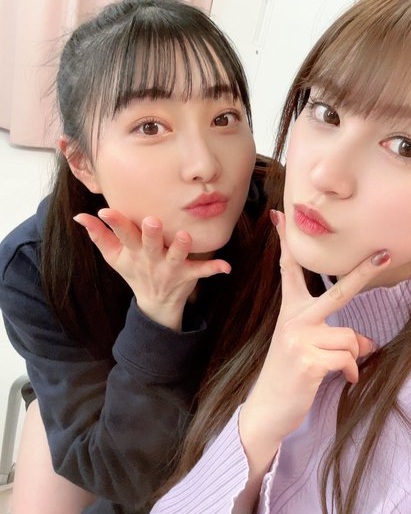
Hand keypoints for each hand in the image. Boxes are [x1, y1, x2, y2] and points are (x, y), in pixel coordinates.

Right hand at [74, 209, 230, 328]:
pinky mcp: (187, 275)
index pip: (122, 235)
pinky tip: (226, 266)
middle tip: (151, 221)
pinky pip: (202, 271)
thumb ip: (99, 235)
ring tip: (187, 236)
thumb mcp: (114, 257)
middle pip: (149, 245)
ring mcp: (170, 268)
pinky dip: (214, 269)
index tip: (105, 211)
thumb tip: (80, 217)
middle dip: (150, 234)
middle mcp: (151, 259)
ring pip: (176, 257)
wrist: (155, 302)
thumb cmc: (134, 270)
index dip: (114, 224)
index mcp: (133, 252)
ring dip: (181, 248)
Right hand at [240, 211, 390, 453]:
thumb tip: (369, 341)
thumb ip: (335, 337)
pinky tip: (345, 381)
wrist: (267, 409)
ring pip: (350, 337)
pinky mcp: (308, 361)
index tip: (280, 217)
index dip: (285, 243)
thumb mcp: (308, 350)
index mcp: (290, 312)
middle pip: (337, 292)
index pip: (289, 271)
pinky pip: (349, 359)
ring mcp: (299, 339)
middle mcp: (294, 320)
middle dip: (363, 273)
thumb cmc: (290, 376)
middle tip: (384, 255)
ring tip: (343, 370)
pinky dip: (352, 372)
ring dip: (354, 356)